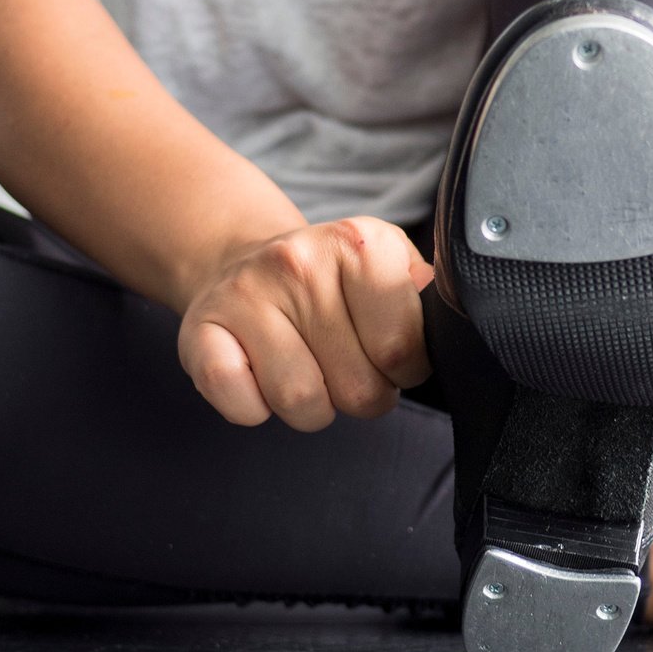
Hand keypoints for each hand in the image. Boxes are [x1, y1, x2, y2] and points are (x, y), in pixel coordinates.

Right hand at [178, 218, 435, 429]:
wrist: (238, 261)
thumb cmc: (328, 282)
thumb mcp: (387, 265)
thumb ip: (425, 296)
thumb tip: (452, 331)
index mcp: (358, 242)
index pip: (404, 349)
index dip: (404, 370)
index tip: (390, 357)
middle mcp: (299, 260)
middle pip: (357, 387)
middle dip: (360, 394)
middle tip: (345, 368)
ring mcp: (245, 295)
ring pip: (302, 404)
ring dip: (311, 407)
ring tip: (306, 372)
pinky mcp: (200, 332)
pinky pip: (243, 407)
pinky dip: (255, 409)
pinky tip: (259, 377)